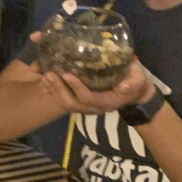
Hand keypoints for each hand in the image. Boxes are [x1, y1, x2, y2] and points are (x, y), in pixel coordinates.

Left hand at [34, 58, 153, 115]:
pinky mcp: (80, 101)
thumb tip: (123, 87)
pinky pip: (63, 100)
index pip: (88, 98)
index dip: (76, 87)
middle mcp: (93, 108)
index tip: (66, 74)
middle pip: (71, 103)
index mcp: (106, 102)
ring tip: (44, 75)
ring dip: (53, 90)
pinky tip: (44, 81)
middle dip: (59, 89)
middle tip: (49, 74)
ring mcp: (85, 106)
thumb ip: (133, 83)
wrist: (133, 92)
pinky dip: (52, 91)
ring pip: (65, 103)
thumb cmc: (135, 82)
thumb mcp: (138, 80)